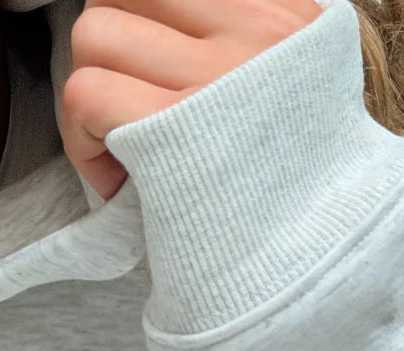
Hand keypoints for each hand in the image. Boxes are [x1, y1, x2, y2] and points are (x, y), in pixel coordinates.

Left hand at [61, 0, 322, 200]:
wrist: (318, 273)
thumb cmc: (292, 200)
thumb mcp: (295, 89)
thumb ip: (244, 40)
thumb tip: (162, 22)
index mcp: (289, 16)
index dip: (145, 21)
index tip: (153, 75)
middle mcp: (260, 34)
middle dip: (111, 50)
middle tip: (128, 111)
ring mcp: (218, 81)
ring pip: (95, 33)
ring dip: (90, 95)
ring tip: (123, 150)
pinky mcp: (174, 135)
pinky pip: (86, 94)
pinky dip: (84, 143)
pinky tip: (118, 183)